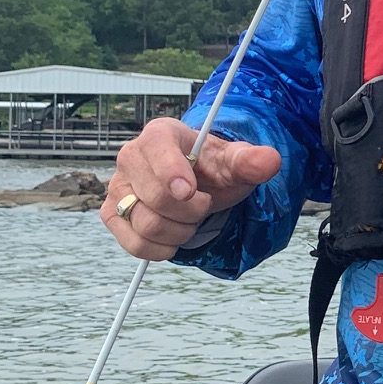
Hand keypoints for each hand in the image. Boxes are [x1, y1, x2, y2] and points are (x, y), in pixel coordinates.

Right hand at [101, 117, 280, 260]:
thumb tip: (270, 160)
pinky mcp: (112, 214)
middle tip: (204, 204)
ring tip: (190, 219)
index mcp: (160, 134)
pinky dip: (160, 249)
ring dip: (179, 231)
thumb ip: (250, 161)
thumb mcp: (234, 163)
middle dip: (191, 211)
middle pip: (155, 198)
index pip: (156, 149)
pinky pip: (132, 244)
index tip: (192, 192)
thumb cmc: (213, 170)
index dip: (172, 174)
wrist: (198, 185)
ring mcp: (117, 186)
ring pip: (145, 224)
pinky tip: (174, 237)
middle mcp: (131, 156)